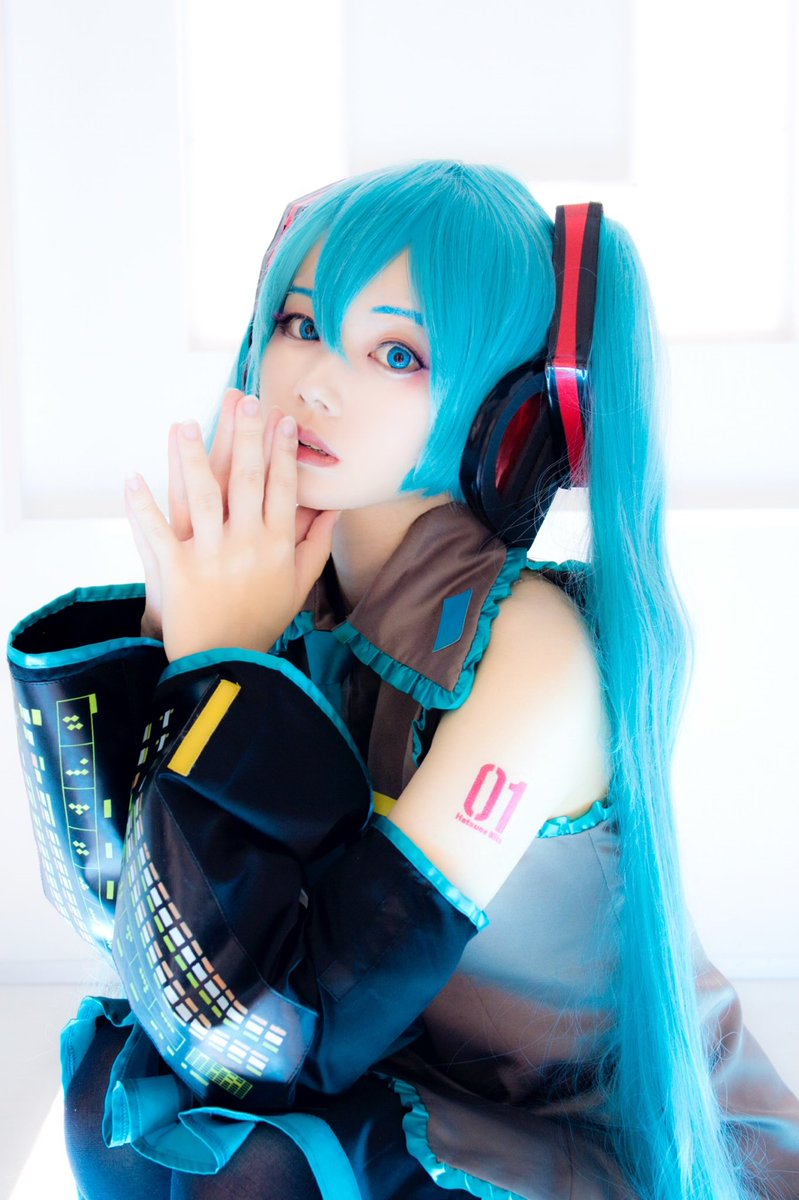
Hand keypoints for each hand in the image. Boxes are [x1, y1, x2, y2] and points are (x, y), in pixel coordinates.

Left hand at [125, 393, 339, 661]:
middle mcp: (246, 544)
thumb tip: (334, 510)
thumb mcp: (298, 585)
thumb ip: (316, 546)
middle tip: (245, 401)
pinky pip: (156, 531)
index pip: (282, 488)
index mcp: (276, 546)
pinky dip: (142, 506)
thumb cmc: (261, 621)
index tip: (282, 421)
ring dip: (192, 457)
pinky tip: (133, 478)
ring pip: (200, 496)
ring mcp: (210, 555)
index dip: (283, 452)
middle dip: (245, 437)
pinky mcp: (176, 570)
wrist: (226, 663)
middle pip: (246, 480)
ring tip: (186, 424)